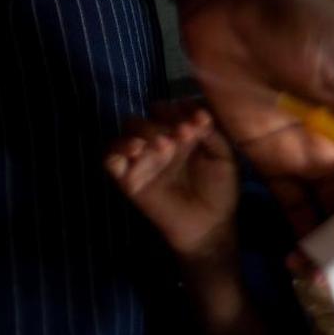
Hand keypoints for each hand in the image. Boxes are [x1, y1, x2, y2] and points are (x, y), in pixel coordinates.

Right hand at [105, 101, 237, 257]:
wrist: (211, 225)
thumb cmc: (220, 189)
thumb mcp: (223, 156)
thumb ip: (211, 132)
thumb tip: (197, 110)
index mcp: (178, 133)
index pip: (166, 110)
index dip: (177, 110)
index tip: (196, 121)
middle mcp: (157, 143)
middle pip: (145, 120)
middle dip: (162, 124)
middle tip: (182, 135)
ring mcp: (142, 161)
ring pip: (126, 135)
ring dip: (141, 133)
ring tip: (163, 145)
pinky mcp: (129, 181)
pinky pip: (110, 161)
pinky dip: (115, 152)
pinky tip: (134, 153)